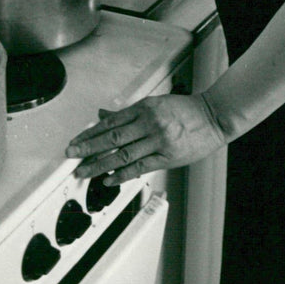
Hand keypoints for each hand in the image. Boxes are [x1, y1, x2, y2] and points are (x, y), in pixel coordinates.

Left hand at [65, 94, 226, 184]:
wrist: (213, 117)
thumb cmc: (185, 110)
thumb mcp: (155, 104)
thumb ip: (127, 113)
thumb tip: (103, 115)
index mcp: (144, 108)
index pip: (110, 122)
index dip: (89, 133)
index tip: (76, 141)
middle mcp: (149, 122)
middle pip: (111, 138)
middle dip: (88, 148)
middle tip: (71, 156)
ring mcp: (158, 140)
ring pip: (122, 154)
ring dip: (99, 164)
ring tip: (84, 171)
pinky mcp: (166, 156)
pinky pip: (139, 166)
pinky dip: (121, 174)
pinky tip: (108, 179)